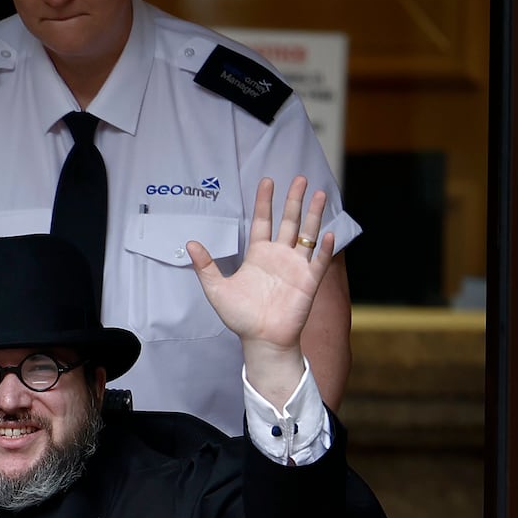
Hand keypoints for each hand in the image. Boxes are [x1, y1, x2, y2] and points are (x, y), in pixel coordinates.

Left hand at [186, 176, 334, 354]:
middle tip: (299, 177)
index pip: (263, 221)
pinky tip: (328, 233)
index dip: (265, 201)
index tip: (267, 181)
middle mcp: (279, 256)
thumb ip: (205, 266)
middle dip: (294, 199)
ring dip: (313, 214)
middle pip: (288, 220)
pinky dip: (325, 247)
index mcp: (258, 255)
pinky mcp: (308, 281)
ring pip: (307, 234)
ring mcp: (296, 267)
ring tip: (319, 193)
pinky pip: (319, 260)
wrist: (261, 340)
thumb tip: (189, 243)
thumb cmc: (240, 317)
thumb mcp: (216, 289)